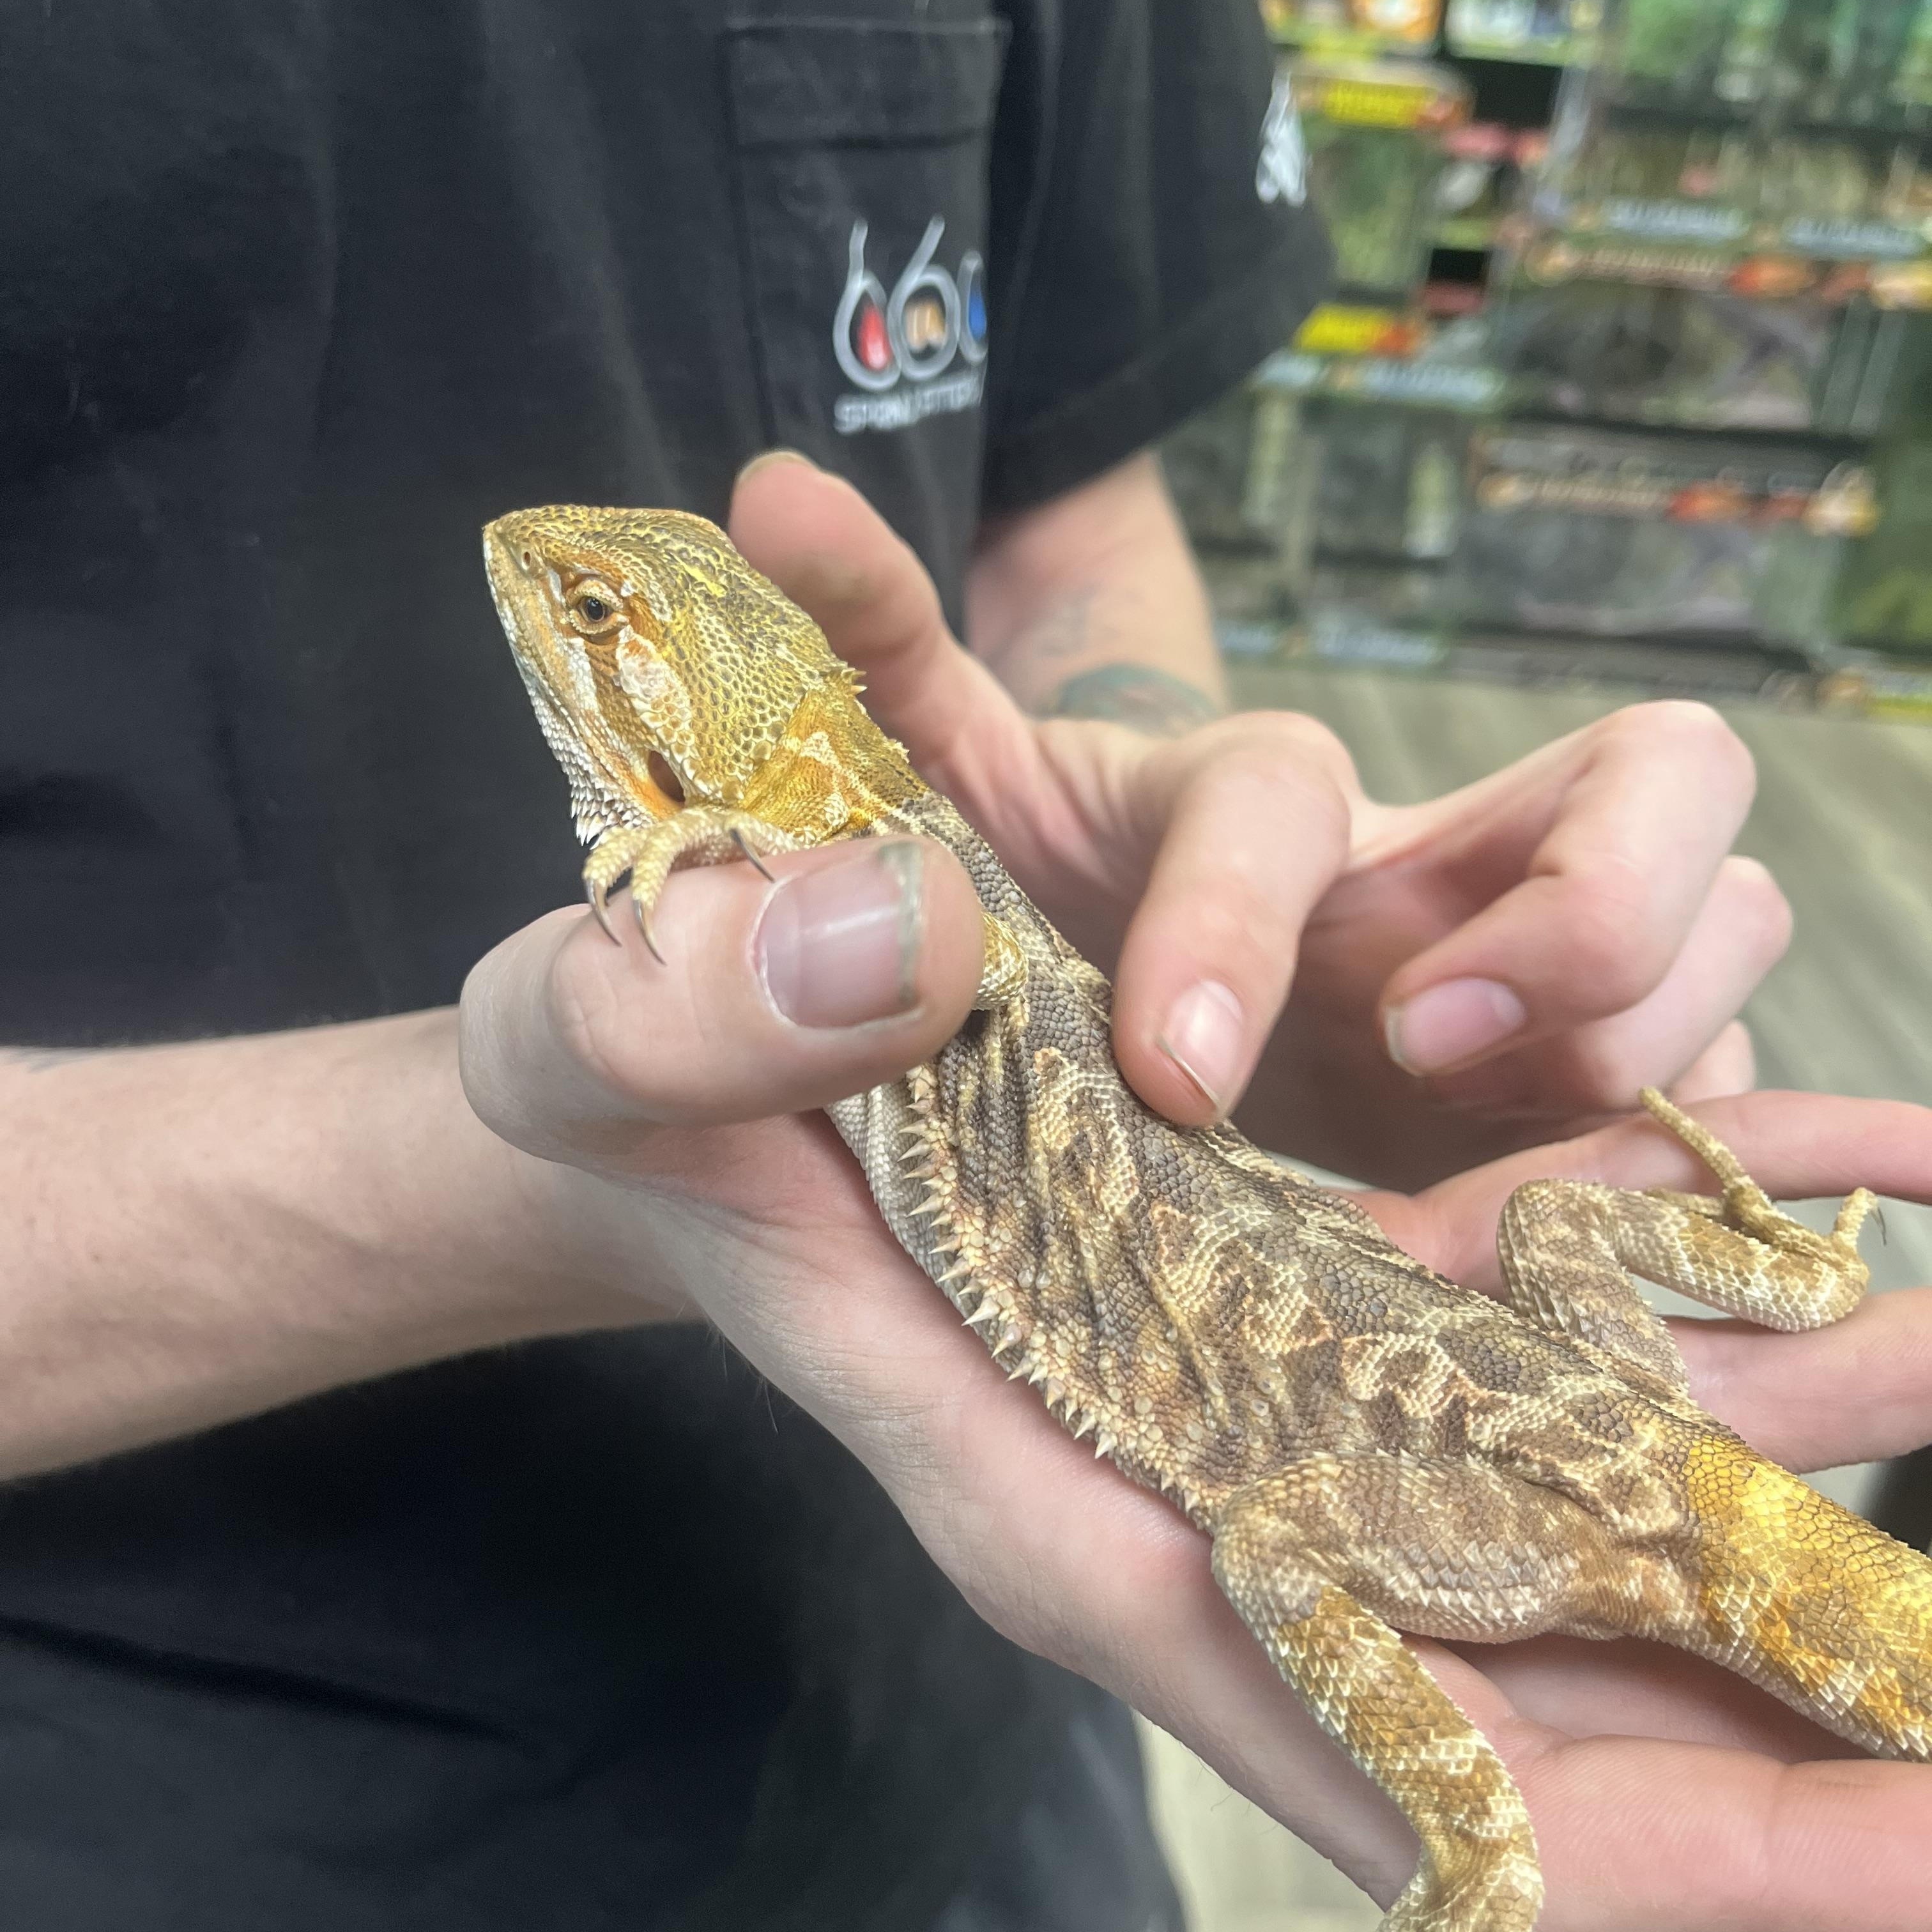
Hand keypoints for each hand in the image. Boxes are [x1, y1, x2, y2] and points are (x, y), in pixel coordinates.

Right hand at [461, 861, 1931, 1931]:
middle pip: (1497, 1655)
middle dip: (1757, 1742)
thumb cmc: (602, 1084)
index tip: (1882, 1871)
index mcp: (1023, 1464)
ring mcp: (1242, 1356)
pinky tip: (1823, 1232)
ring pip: (1535, 1482)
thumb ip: (702, 1010)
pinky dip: (1664, 1303)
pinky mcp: (1266, 1244)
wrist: (647, 1070)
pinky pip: (1499, 1312)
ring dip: (1759, 1474)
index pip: (1327, 1701)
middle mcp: (1176, 1445)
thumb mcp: (594, 1036)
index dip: (1606, 1832)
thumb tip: (901, 943)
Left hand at [727, 453, 1790, 1190]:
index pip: (1287, 790)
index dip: (1246, 913)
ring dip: (1644, 1039)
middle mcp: (1410, 864)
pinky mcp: (1562, 1102)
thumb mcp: (896, 816)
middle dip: (1599, 909)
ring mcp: (1516, 980)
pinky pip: (1708, 1100)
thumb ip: (859, 661)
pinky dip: (1667, 1164)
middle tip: (1431, 1043)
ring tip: (1489, 1177)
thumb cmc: (990, 936)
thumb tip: (777, 488)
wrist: (1053, 1081)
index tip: (1169, 1070)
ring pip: (1724, 927)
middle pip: (1660, 776)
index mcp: (1237, 802)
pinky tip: (1540, 1253)